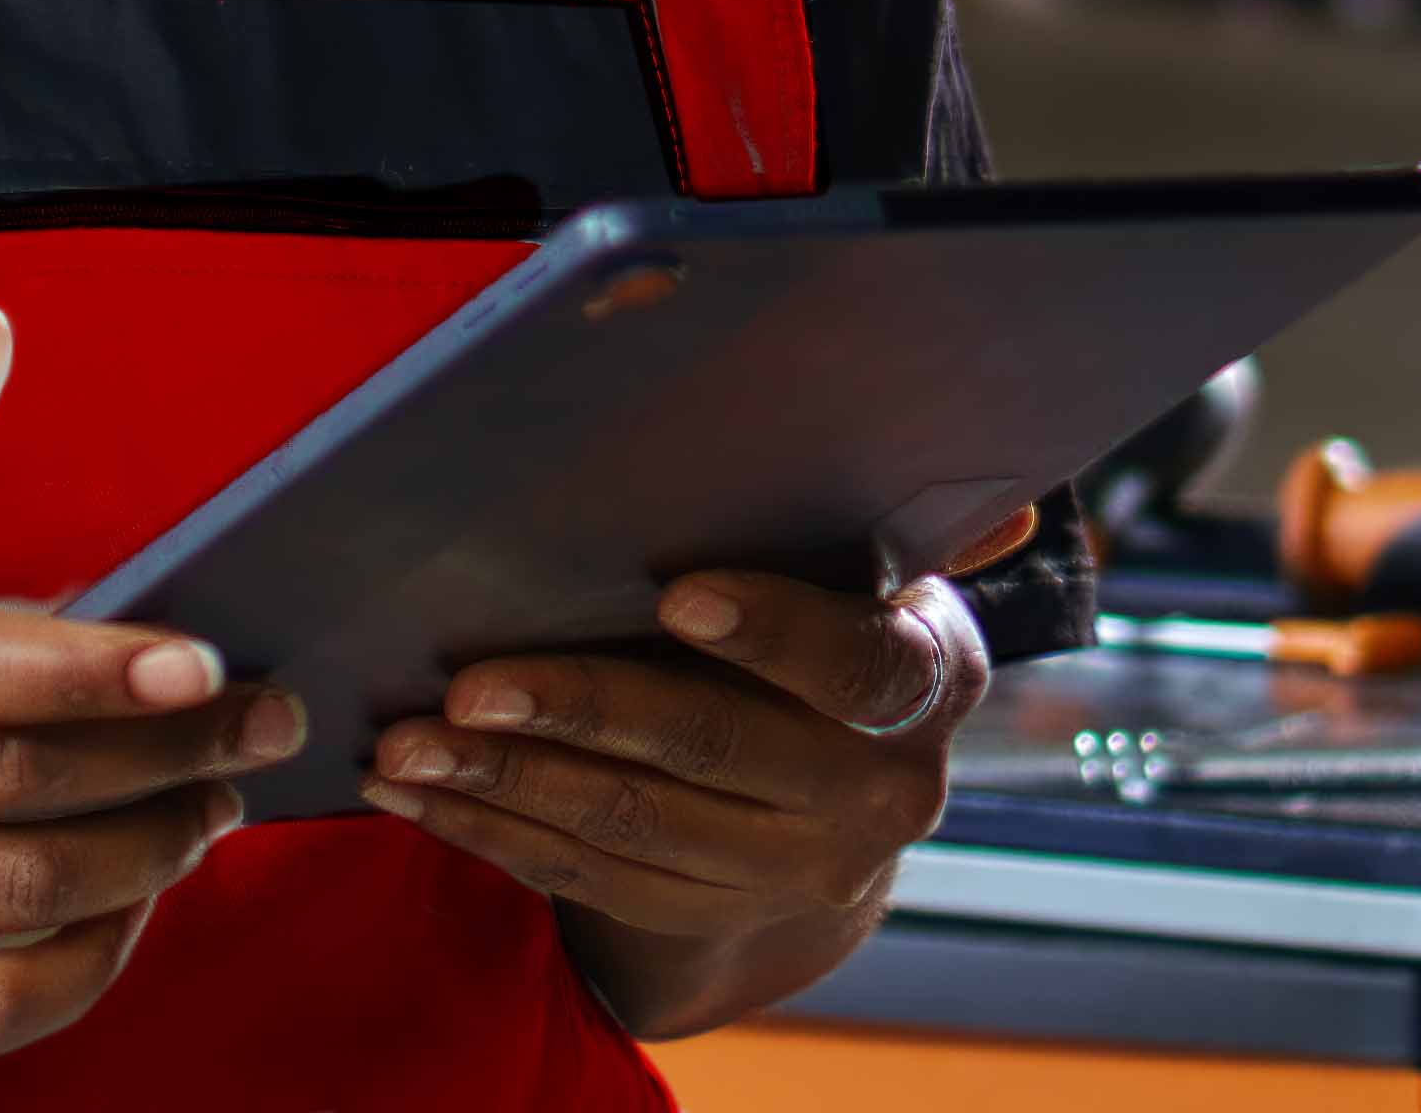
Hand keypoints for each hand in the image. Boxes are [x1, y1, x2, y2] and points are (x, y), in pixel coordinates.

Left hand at [368, 566, 978, 1030]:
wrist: (840, 806)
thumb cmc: (833, 628)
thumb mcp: (871, 575)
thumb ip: (891, 532)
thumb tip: (1018, 501)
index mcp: (928, 686)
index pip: (858, 665)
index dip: (773, 632)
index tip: (674, 595)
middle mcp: (879, 794)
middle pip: (715, 751)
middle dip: (579, 711)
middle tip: (466, 686)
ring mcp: (793, 872)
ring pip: (633, 828)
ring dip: (503, 788)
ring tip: (402, 747)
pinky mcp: (711, 919)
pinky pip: (587, 882)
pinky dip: (492, 838)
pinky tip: (416, 799)